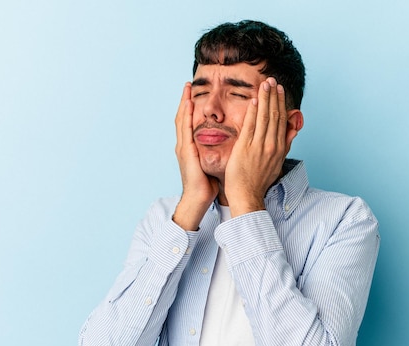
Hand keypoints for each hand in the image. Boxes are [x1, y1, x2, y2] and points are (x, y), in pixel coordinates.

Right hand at [173, 82, 218, 229]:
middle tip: (188, 85)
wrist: (198, 198)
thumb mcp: (211, 163)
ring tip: (186, 89)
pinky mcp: (185, 151)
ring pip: (181, 120)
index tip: (194, 94)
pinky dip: (186, 116)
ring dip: (183, 103)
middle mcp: (184, 145)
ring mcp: (183, 147)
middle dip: (184, 100)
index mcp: (190, 147)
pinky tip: (188, 105)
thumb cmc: (206, 184)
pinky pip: (185, 129)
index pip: (190, 122)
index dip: (191, 108)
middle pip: (183, 117)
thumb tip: (227, 145)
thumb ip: (215, 152)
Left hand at [224, 78, 291, 216]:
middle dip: (273, 96)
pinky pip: (250, 126)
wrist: (247, 195)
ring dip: (264, 99)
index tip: (279, 90)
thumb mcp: (277, 162)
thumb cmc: (259, 180)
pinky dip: (253, 112)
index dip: (281, 103)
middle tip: (272, 80)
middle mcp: (272, 145)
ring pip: (264, 117)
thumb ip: (286, 143)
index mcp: (280, 148)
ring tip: (264, 84)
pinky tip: (253, 100)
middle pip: (274, 115)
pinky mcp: (245, 148)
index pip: (282, 120)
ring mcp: (259, 146)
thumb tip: (293, 127)